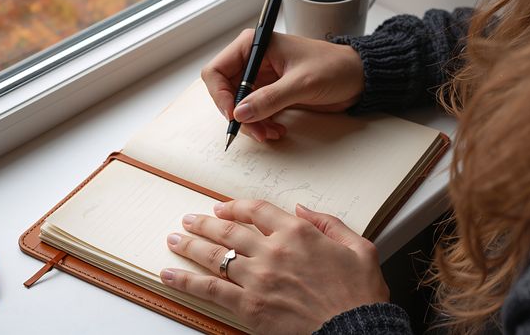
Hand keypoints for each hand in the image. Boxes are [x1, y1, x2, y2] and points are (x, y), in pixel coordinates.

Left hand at [161, 200, 389, 333]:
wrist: (354, 330)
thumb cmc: (359, 296)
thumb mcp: (359, 248)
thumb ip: (329, 223)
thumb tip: (303, 210)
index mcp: (298, 233)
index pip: (257, 210)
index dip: (235, 206)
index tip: (222, 207)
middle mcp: (273, 251)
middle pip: (228, 230)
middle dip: (204, 223)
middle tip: (189, 220)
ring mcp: (258, 278)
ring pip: (215, 256)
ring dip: (190, 245)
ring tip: (174, 240)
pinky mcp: (249, 306)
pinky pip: (209, 289)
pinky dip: (186, 280)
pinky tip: (170, 274)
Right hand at [201, 30, 364, 141]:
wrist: (358, 77)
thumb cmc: (334, 68)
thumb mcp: (302, 83)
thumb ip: (270, 98)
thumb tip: (240, 113)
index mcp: (255, 45)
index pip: (217, 71)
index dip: (220, 95)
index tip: (234, 115)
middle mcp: (254, 60)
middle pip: (225, 92)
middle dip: (238, 114)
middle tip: (256, 131)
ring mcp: (261, 78)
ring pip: (239, 106)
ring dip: (251, 124)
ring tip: (271, 133)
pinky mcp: (271, 93)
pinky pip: (254, 113)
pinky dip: (261, 125)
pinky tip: (277, 130)